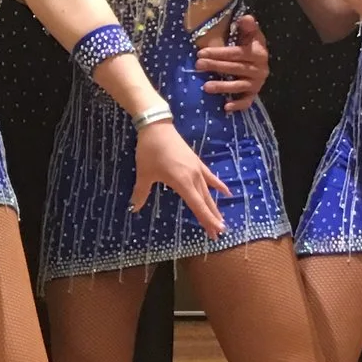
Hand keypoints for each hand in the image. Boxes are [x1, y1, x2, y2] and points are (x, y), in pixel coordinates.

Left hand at [130, 120, 228, 236]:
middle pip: (205, 202)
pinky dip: (218, 186)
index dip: (207, 219)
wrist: (157, 127)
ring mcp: (197, 169)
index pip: (197, 205)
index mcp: (182, 182)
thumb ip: (141, 193)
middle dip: (211, 219)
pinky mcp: (197, 162)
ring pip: (208, 192)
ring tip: (221, 221)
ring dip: (214, 207)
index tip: (217, 232)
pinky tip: (227, 192)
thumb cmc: (150, 151)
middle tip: (218, 235)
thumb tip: (134, 208)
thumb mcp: (144, 174)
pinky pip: (210, 177)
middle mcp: (193, 177)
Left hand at [198, 13, 268, 111]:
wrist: (263, 60)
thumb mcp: (252, 34)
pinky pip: (247, 101)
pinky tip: (226, 107)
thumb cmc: (252, 45)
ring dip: (222, 87)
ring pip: (238, 85)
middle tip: (198, 66)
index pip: (235, 53)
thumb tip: (245, 18)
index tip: (201, 52)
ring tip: (205, 87)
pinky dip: (238, 105)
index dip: (218, 53)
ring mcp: (257, 83)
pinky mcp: (254, 93)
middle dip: (215, 67)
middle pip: (234, 68)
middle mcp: (259, 69)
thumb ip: (248, 27)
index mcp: (258, 53)